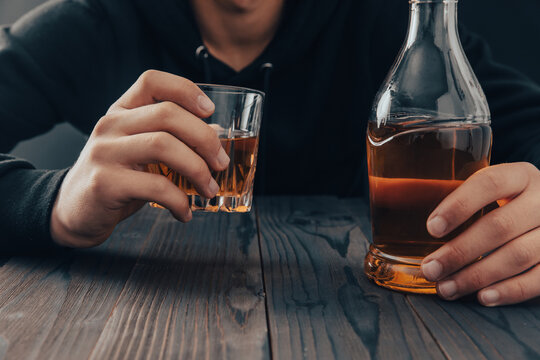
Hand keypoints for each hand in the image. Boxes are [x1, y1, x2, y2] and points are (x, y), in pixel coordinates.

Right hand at [50, 70, 229, 247]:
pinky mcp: (105, 183)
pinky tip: (185, 212)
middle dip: (205, 138)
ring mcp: (105, 152)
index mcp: (122, 112)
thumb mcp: (140, 150)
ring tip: (209, 189)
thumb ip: (172, 138)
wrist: (75, 212)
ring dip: (197, 169)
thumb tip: (217, 135)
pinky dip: (179, 201)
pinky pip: (155, 186)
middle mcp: (110, 125)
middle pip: (167, 114)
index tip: (210, 110)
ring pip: (163, 145)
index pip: (152, 82)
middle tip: (221, 163)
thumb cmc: (118, 178)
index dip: (185, 89)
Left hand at [421, 162, 539, 305]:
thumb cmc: (507, 200)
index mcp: (520, 175)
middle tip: (429, 268)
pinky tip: (482, 297)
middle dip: (459, 252)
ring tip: (446, 288)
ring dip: (477, 276)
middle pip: (500, 226)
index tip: (431, 227)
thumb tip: (395, 207)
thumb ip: (459, 195)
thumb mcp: (491, 188)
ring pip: (519, 256)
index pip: (489, 183)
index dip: (458, 205)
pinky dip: (510, 291)